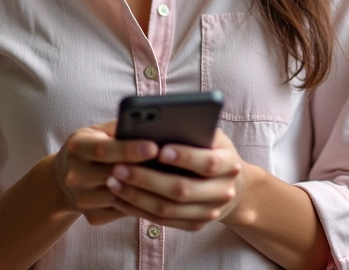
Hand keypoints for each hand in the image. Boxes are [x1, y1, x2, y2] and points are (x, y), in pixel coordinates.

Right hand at [54, 120, 159, 225]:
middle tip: (168, 164)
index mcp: (77, 147)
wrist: (64, 178)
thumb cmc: (91, 146)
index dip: (129, 149)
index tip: (154, 147)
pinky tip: (155, 193)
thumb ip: (119, 128)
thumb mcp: (98, 131)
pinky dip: (140, 202)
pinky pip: (122, 211)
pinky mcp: (92, 216)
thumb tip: (150, 126)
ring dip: (144, 188)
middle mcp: (75, 175)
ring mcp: (82, 199)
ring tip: (168, 178)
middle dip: (142, 169)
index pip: (103, 149)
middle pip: (112, 174)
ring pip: (120, 196)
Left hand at [104, 128, 249, 230]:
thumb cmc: (214, 149)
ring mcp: (209, 213)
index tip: (159, 149)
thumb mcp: (212, 135)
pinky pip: (163, 221)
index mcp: (229, 164)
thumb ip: (193, 130)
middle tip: (119, 167)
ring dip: (137, 197)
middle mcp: (223, 192)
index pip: (207, 162)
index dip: (184, 157)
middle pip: (182, 190)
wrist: (234, 186)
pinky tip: (119, 197)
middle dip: (147, 179)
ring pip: (168, 210)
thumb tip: (161, 122)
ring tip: (113, 181)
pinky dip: (138, 210)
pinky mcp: (194, 225)